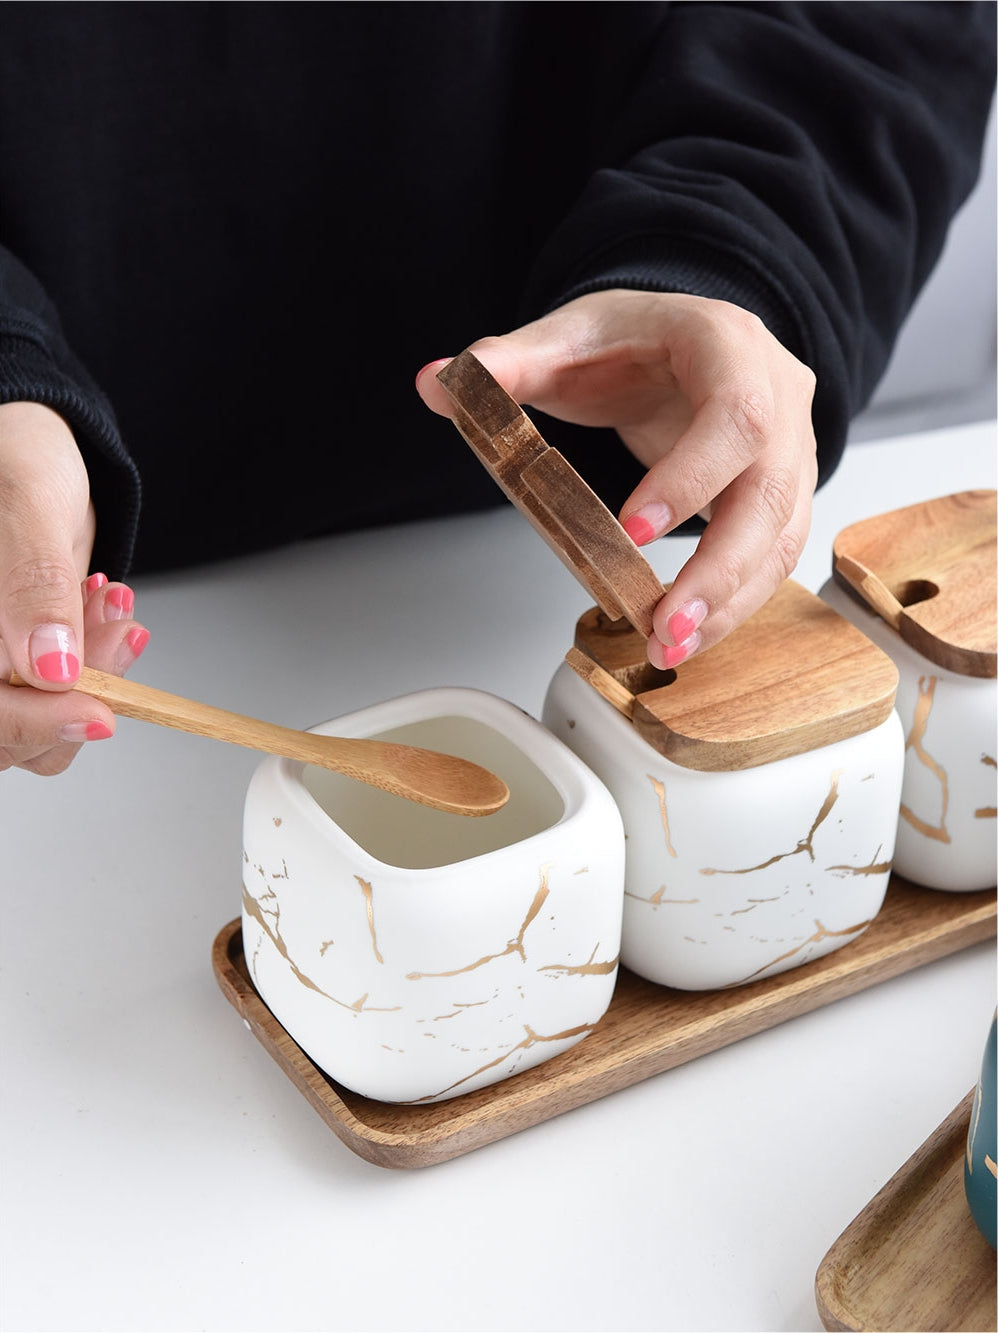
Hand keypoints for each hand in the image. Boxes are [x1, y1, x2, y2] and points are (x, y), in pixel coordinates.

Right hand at [0, 401, 148, 774]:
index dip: (32, 722)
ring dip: (96, 677)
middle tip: (116, 628)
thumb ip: (34, 586)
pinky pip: (63, 696)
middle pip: (7, 733)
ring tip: (113, 607)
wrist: (31, 450)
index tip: (98, 713)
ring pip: (40, 723)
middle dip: (76, 692)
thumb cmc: (11, 456)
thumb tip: (50, 668)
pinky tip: (108, 612)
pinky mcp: (23, 664)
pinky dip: (100, 663)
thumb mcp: (25, 503)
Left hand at [416, 289, 816, 665]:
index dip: (689, 479)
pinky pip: (773, 556)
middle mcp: (778, 397)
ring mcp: (790, 449)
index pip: (733, 415)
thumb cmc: (631, 342)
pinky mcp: (782, 495)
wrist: (676, 345)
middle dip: (720, 570)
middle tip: (665, 628)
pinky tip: (686, 635)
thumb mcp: (566, 339)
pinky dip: (732, 603)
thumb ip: (506, 362)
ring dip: (729, 603)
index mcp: (728, 344)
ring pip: (781, 536)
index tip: (631, 532)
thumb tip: (437, 382)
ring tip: (669, 649)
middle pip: (773, 492)